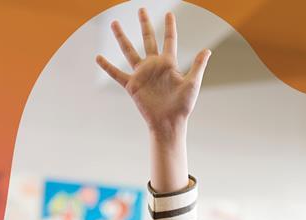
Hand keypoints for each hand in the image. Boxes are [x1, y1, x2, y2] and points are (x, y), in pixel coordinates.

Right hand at [96, 8, 210, 136]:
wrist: (169, 122)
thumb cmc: (182, 106)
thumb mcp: (193, 83)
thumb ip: (198, 65)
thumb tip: (207, 50)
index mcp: (169, 64)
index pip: (169, 40)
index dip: (169, 27)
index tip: (168, 14)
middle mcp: (154, 66)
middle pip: (148, 39)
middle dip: (144, 24)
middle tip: (141, 9)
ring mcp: (142, 75)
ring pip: (129, 51)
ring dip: (121, 37)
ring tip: (114, 23)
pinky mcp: (132, 86)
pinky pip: (117, 74)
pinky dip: (107, 66)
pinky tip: (98, 57)